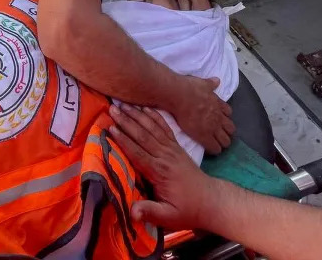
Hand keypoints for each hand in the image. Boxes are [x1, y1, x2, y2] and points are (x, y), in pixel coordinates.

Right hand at [109, 104, 218, 229]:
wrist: (211, 201)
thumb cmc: (187, 210)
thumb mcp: (169, 217)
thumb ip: (150, 212)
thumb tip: (132, 212)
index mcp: (160, 171)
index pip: (138, 153)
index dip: (123, 140)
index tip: (110, 128)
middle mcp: (166, 156)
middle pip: (143, 135)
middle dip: (126, 121)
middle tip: (111, 109)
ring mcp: (172, 149)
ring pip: (152, 128)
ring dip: (137, 115)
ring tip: (122, 104)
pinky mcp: (177, 147)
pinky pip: (164, 128)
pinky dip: (154, 116)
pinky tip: (145, 108)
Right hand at [169, 76, 233, 154]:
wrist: (179, 96)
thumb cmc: (189, 88)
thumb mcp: (203, 83)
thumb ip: (211, 83)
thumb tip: (217, 80)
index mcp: (218, 104)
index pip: (228, 113)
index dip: (225, 118)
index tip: (219, 120)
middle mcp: (218, 117)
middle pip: (230, 129)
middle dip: (227, 132)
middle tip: (219, 134)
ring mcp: (213, 128)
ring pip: (226, 141)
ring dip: (222, 143)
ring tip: (216, 144)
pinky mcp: (205, 137)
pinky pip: (215, 148)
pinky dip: (214, 150)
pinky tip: (210, 150)